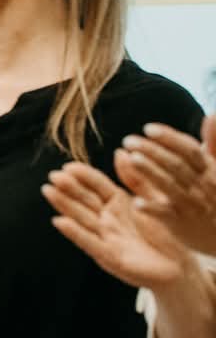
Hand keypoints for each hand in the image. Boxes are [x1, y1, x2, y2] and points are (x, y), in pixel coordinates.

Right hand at [45, 160, 193, 290]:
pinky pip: (90, 242)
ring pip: (81, 218)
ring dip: (64, 205)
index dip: (83, 176)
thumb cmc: (166, 234)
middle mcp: (107, 219)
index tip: (68, 166)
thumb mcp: (153, 201)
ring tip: (48, 191)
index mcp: (118, 203)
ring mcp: (106, 237)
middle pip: (84, 200)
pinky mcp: (109, 257)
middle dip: (68, 188)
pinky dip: (75, 232)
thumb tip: (120, 151)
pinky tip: (60, 221)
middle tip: (53, 176)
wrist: (178, 267)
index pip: (97, 185)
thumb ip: (136, 178)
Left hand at [116, 116, 215, 256]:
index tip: (147, 128)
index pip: (189, 149)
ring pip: (170, 186)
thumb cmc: (214, 196)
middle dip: (152, 150)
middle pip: (176, 164)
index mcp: (209, 170)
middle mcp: (202, 185)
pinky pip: (167, 215)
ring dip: (151, 172)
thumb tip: (213, 114)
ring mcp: (192, 205)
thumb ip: (211, 144)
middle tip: (128, 140)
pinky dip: (152, 208)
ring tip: (132, 158)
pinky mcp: (181, 223)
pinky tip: (136, 202)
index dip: (169, 138)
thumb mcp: (214, 168)